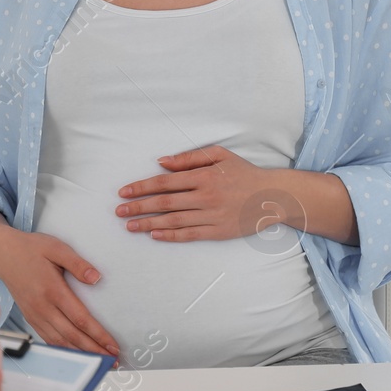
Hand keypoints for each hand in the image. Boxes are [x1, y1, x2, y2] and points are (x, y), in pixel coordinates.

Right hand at [0, 208, 119, 356]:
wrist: (3, 253)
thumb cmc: (31, 249)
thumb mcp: (56, 248)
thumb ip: (77, 263)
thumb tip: (97, 279)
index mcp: (52, 290)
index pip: (80, 319)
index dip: (98, 335)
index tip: (113, 346)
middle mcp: (42, 307)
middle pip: (72, 336)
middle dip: (95, 351)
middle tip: (114, 361)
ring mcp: (35, 315)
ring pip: (60, 342)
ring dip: (81, 355)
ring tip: (100, 362)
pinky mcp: (30, 318)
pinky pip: (49, 340)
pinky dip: (64, 351)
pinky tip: (77, 355)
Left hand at [116, 144, 289, 241]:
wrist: (272, 196)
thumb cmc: (243, 173)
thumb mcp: (219, 155)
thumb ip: (189, 158)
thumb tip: (161, 162)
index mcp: (203, 176)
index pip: (165, 182)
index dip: (142, 187)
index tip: (124, 191)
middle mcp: (205, 196)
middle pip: (164, 203)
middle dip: (138, 207)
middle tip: (119, 211)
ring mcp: (211, 216)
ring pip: (173, 221)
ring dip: (148, 224)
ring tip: (130, 226)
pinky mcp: (218, 232)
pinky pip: (189, 234)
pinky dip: (170, 235)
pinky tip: (154, 235)